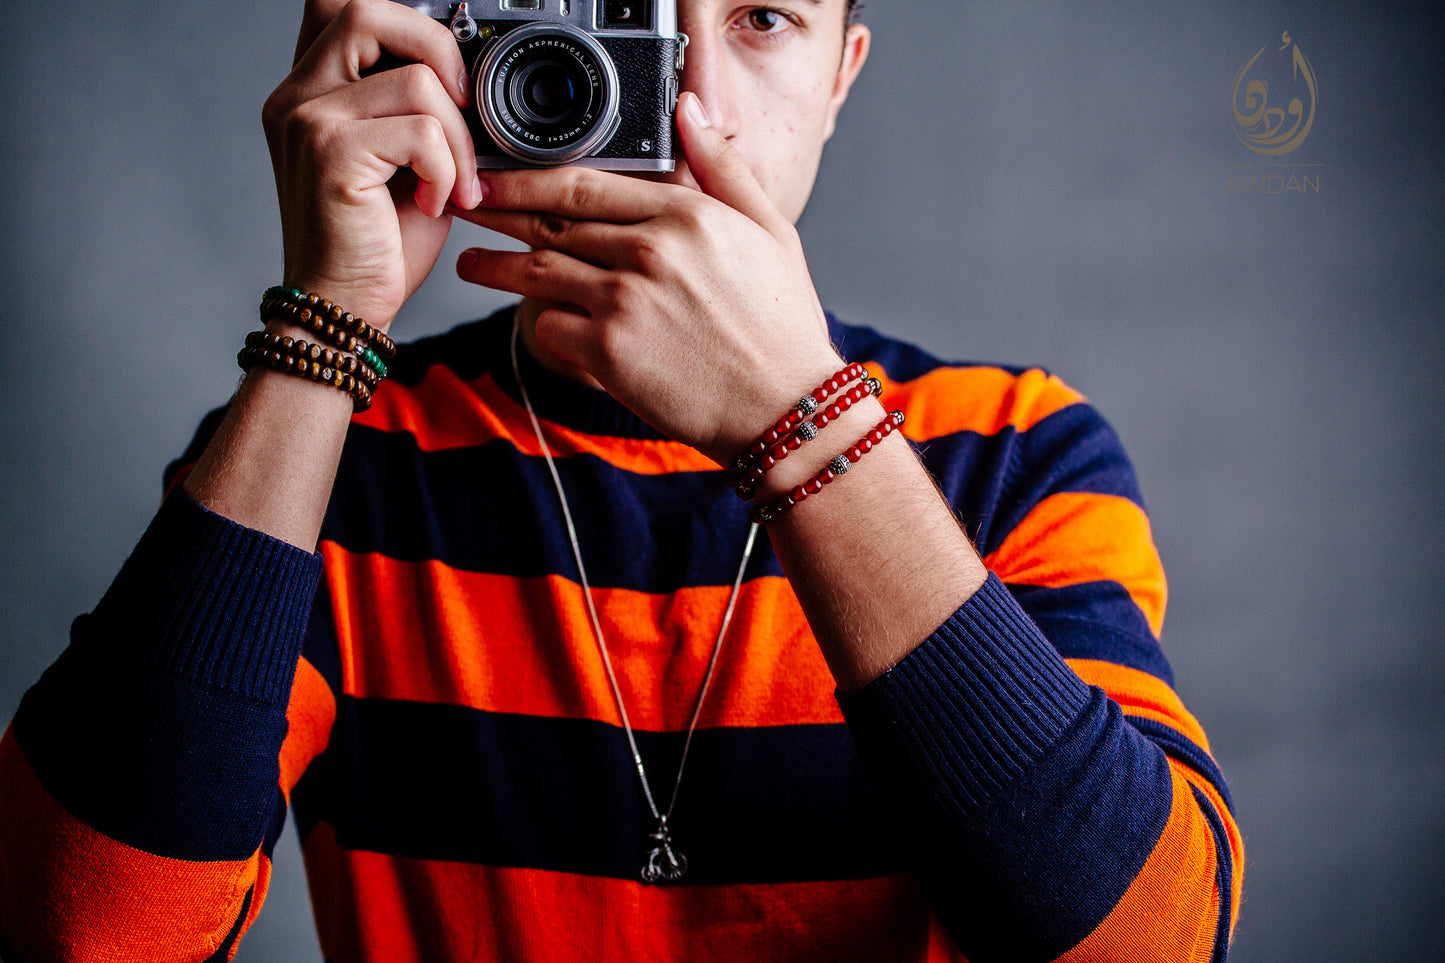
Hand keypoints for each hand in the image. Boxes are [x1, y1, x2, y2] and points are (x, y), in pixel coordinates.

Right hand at [261, 0, 482, 329]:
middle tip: (463, 111)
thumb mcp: (405, 162)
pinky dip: (446, 170)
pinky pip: (422, 131)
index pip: (345, 7)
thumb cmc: (378, 244)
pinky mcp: (330, 153)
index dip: (408, 25)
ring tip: (452, 186)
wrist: (345, 308)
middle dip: (437, 53)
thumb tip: (470, 76)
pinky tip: (434, 204)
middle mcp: (296, 95)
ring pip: (415, 80)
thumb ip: (417, 110)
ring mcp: (307, 120)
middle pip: (366, 10)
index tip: (450, 79)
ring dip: (457, 139)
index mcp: (310, 90)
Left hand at [451, 92, 843, 464]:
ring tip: (470, 265)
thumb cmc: (780, 326)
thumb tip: (690, 111)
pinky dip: (539, 323)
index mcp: (686, 214)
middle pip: (549, 221)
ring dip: (492, 267)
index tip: (499, 177)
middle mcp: (649, 250)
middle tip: (465, 206)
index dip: (527, 178)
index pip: (584, 182)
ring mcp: (624, 301)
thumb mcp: (770, 230)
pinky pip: (549, 326)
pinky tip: (533, 321)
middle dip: (496, 212)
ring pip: (535, 271)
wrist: (785, 407)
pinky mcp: (609, 352)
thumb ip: (722, 168)